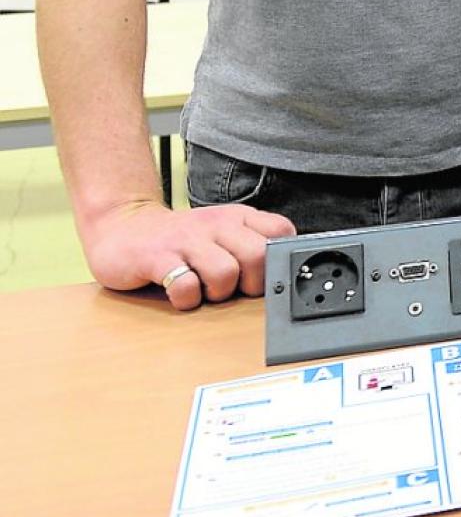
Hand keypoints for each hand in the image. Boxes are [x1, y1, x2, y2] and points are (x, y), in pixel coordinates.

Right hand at [79, 199, 294, 310]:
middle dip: (252, 283)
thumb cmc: (180, 239)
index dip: (280, 259)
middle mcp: (217, 225)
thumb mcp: (222, 232)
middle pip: (258, 256)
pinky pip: (185, 286)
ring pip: (226, 273)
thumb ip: (250, 244)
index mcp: (238, 218)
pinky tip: (179, 293)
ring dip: (218, 293)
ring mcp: (187, 240)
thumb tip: (283, 274)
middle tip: (234, 289)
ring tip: (203, 290)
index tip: (266, 275)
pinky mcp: (157, 258)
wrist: (121, 225)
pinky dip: (186, 299)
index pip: (281, 231)